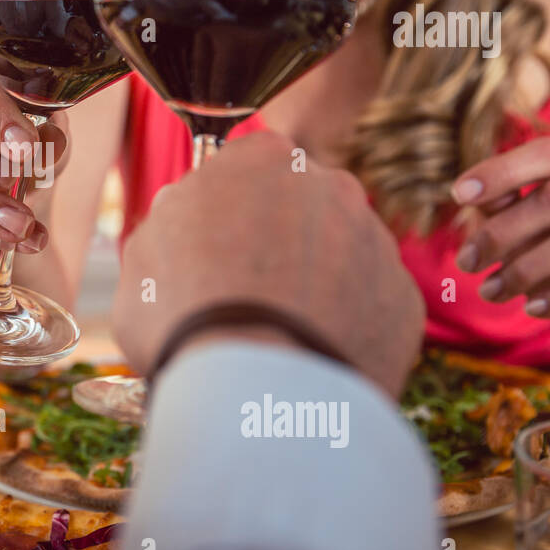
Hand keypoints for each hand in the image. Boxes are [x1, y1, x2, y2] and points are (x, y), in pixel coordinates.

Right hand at [112, 133, 423, 396]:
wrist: (256, 390)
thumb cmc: (186, 312)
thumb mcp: (145, 251)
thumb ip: (174, 218)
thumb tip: (184, 212)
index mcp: (264, 159)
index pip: (248, 164)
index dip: (226, 207)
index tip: (211, 243)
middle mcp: (331, 186)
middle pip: (301, 206)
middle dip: (278, 240)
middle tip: (243, 294)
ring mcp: (375, 242)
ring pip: (340, 255)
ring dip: (315, 283)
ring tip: (276, 336)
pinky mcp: (404, 300)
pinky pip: (369, 306)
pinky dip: (345, 327)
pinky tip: (310, 356)